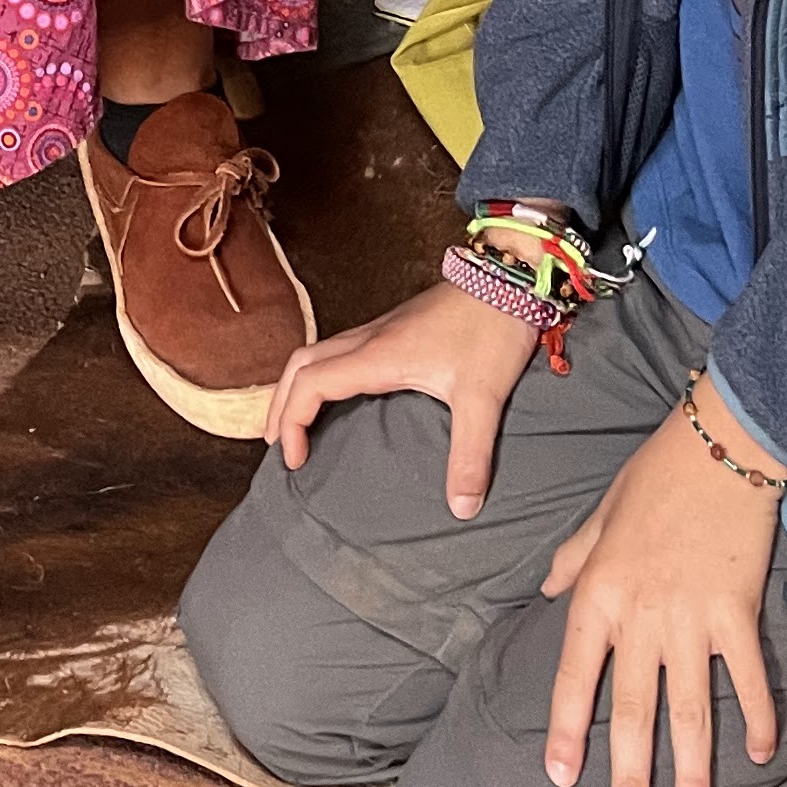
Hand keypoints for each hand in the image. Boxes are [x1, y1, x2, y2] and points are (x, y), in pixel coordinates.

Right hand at [268, 278, 540, 517]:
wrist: (508, 277)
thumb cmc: (491, 329)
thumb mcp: (483, 397)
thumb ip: (470, 455)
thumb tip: (463, 509)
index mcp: (378, 355)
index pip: (311, 383)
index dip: (292, 421)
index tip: (295, 459)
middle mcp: (369, 339)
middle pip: (300, 364)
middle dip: (280, 404)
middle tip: (278, 444)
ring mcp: (380, 330)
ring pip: (317, 353)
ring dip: (297, 386)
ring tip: (296, 423)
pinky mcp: (394, 329)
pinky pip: (339, 350)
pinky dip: (320, 375)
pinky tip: (339, 396)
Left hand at [540, 380, 784, 786]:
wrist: (719, 446)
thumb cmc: (654, 477)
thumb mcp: (599, 514)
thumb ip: (574, 558)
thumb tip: (548, 590)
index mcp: (599, 593)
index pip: (575, 674)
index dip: (567, 728)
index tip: (562, 776)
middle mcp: (641, 617)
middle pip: (634, 710)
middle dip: (632, 775)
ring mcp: (692, 620)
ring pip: (691, 710)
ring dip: (694, 770)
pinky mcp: (738, 615)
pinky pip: (748, 678)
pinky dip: (758, 717)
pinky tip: (760, 755)